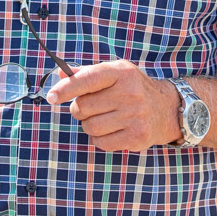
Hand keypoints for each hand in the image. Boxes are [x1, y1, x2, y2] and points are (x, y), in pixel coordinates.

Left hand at [45, 60, 181, 151]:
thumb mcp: (114, 73)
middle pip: (83, 107)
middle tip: (94, 106)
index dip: (66, 88)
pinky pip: (101, 142)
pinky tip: (112, 130)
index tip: (51, 96)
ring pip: (90, 127)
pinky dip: (100, 139)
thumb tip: (60, 74)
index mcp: (121, 72)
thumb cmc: (132, 89)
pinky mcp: (137, 137)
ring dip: (90, 125)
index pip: (87, 79)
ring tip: (105, 118)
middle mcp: (129, 93)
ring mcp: (135, 116)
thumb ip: (86, 73)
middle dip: (81, 109)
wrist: (165, 108)